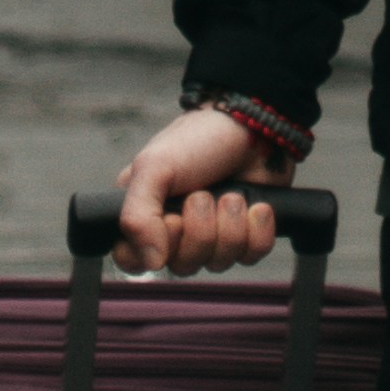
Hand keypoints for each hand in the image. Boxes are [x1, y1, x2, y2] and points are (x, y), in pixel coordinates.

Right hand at [116, 106, 276, 272]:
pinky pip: (251, 256)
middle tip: (203, 196)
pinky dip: (257, 229)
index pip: (133, 261)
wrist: (253, 124)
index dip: (156, 249)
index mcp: (146, 212)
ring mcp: (213, 235)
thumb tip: (151, 264)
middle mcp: (177, 230)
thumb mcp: (154, 166)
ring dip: (230, 224)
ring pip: (218, 263)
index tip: (172, 220)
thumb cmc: (199, 138)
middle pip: (182, 266)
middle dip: (200, 229)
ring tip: (231, 193)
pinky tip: (256, 205)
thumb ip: (137, 216)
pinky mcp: (246, 235)